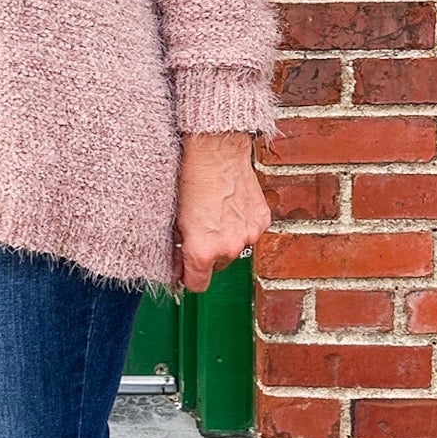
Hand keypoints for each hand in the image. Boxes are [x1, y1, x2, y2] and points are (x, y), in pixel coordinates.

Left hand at [172, 130, 270, 292]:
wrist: (216, 152)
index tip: (184, 268)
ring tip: (215, 214)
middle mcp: (229, 248)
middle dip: (208, 254)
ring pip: (235, 249)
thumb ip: (177, 248)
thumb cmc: (190, 179)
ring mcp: (249, 235)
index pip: (197, 285)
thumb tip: (177, 266)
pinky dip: (241, 224)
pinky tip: (230, 206)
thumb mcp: (175, 218)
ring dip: (226, 239)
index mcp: (203, 251)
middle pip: (217, 266)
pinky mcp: (262, 220)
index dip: (188, 278)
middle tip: (199, 230)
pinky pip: (249, 232)